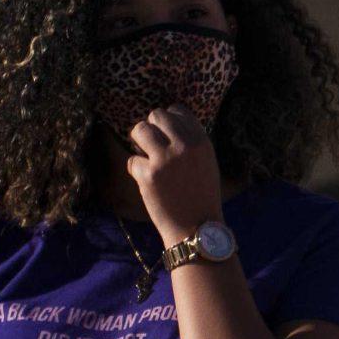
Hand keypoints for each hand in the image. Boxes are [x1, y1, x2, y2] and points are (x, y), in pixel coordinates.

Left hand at [127, 106, 224, 243]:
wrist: (197, 228)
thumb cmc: (202, 196)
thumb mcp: (207, 162)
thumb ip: (191, 142)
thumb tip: (167, 126)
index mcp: (201, 141)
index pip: (178, 110)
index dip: (168, 121)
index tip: (166, 134)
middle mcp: (184, 146)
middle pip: (156, 115)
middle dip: (151, 128)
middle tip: (152, 144)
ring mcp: (165, 159)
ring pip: (140, 130)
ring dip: (139, 142)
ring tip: (145, 156)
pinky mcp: (148, 175)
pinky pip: (132, 160)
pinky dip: (136, 170)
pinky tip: (147, 182)